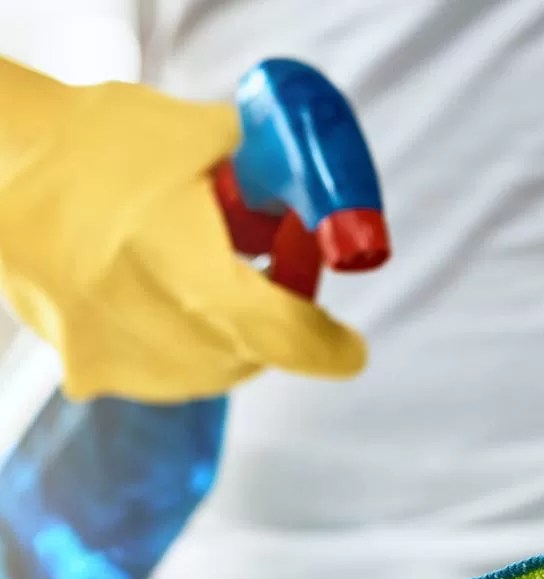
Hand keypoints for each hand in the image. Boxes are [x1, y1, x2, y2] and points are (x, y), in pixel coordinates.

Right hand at [0, 58, 364, 402]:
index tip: (351, 348)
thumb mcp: (205, 137)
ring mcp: (122, 363)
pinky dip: (178, 340)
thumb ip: (274, 169)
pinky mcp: (86, 370)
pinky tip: (155, 290)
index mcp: (202, 283)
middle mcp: (166, 339)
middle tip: (269, 271)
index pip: (295, 341)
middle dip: (275, 321)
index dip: (332, 347)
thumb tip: (318, 188)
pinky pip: (159, 369)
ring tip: (201, 271)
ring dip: (228, 334)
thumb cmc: (96, 145)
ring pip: (211, 369)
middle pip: (255, 353)